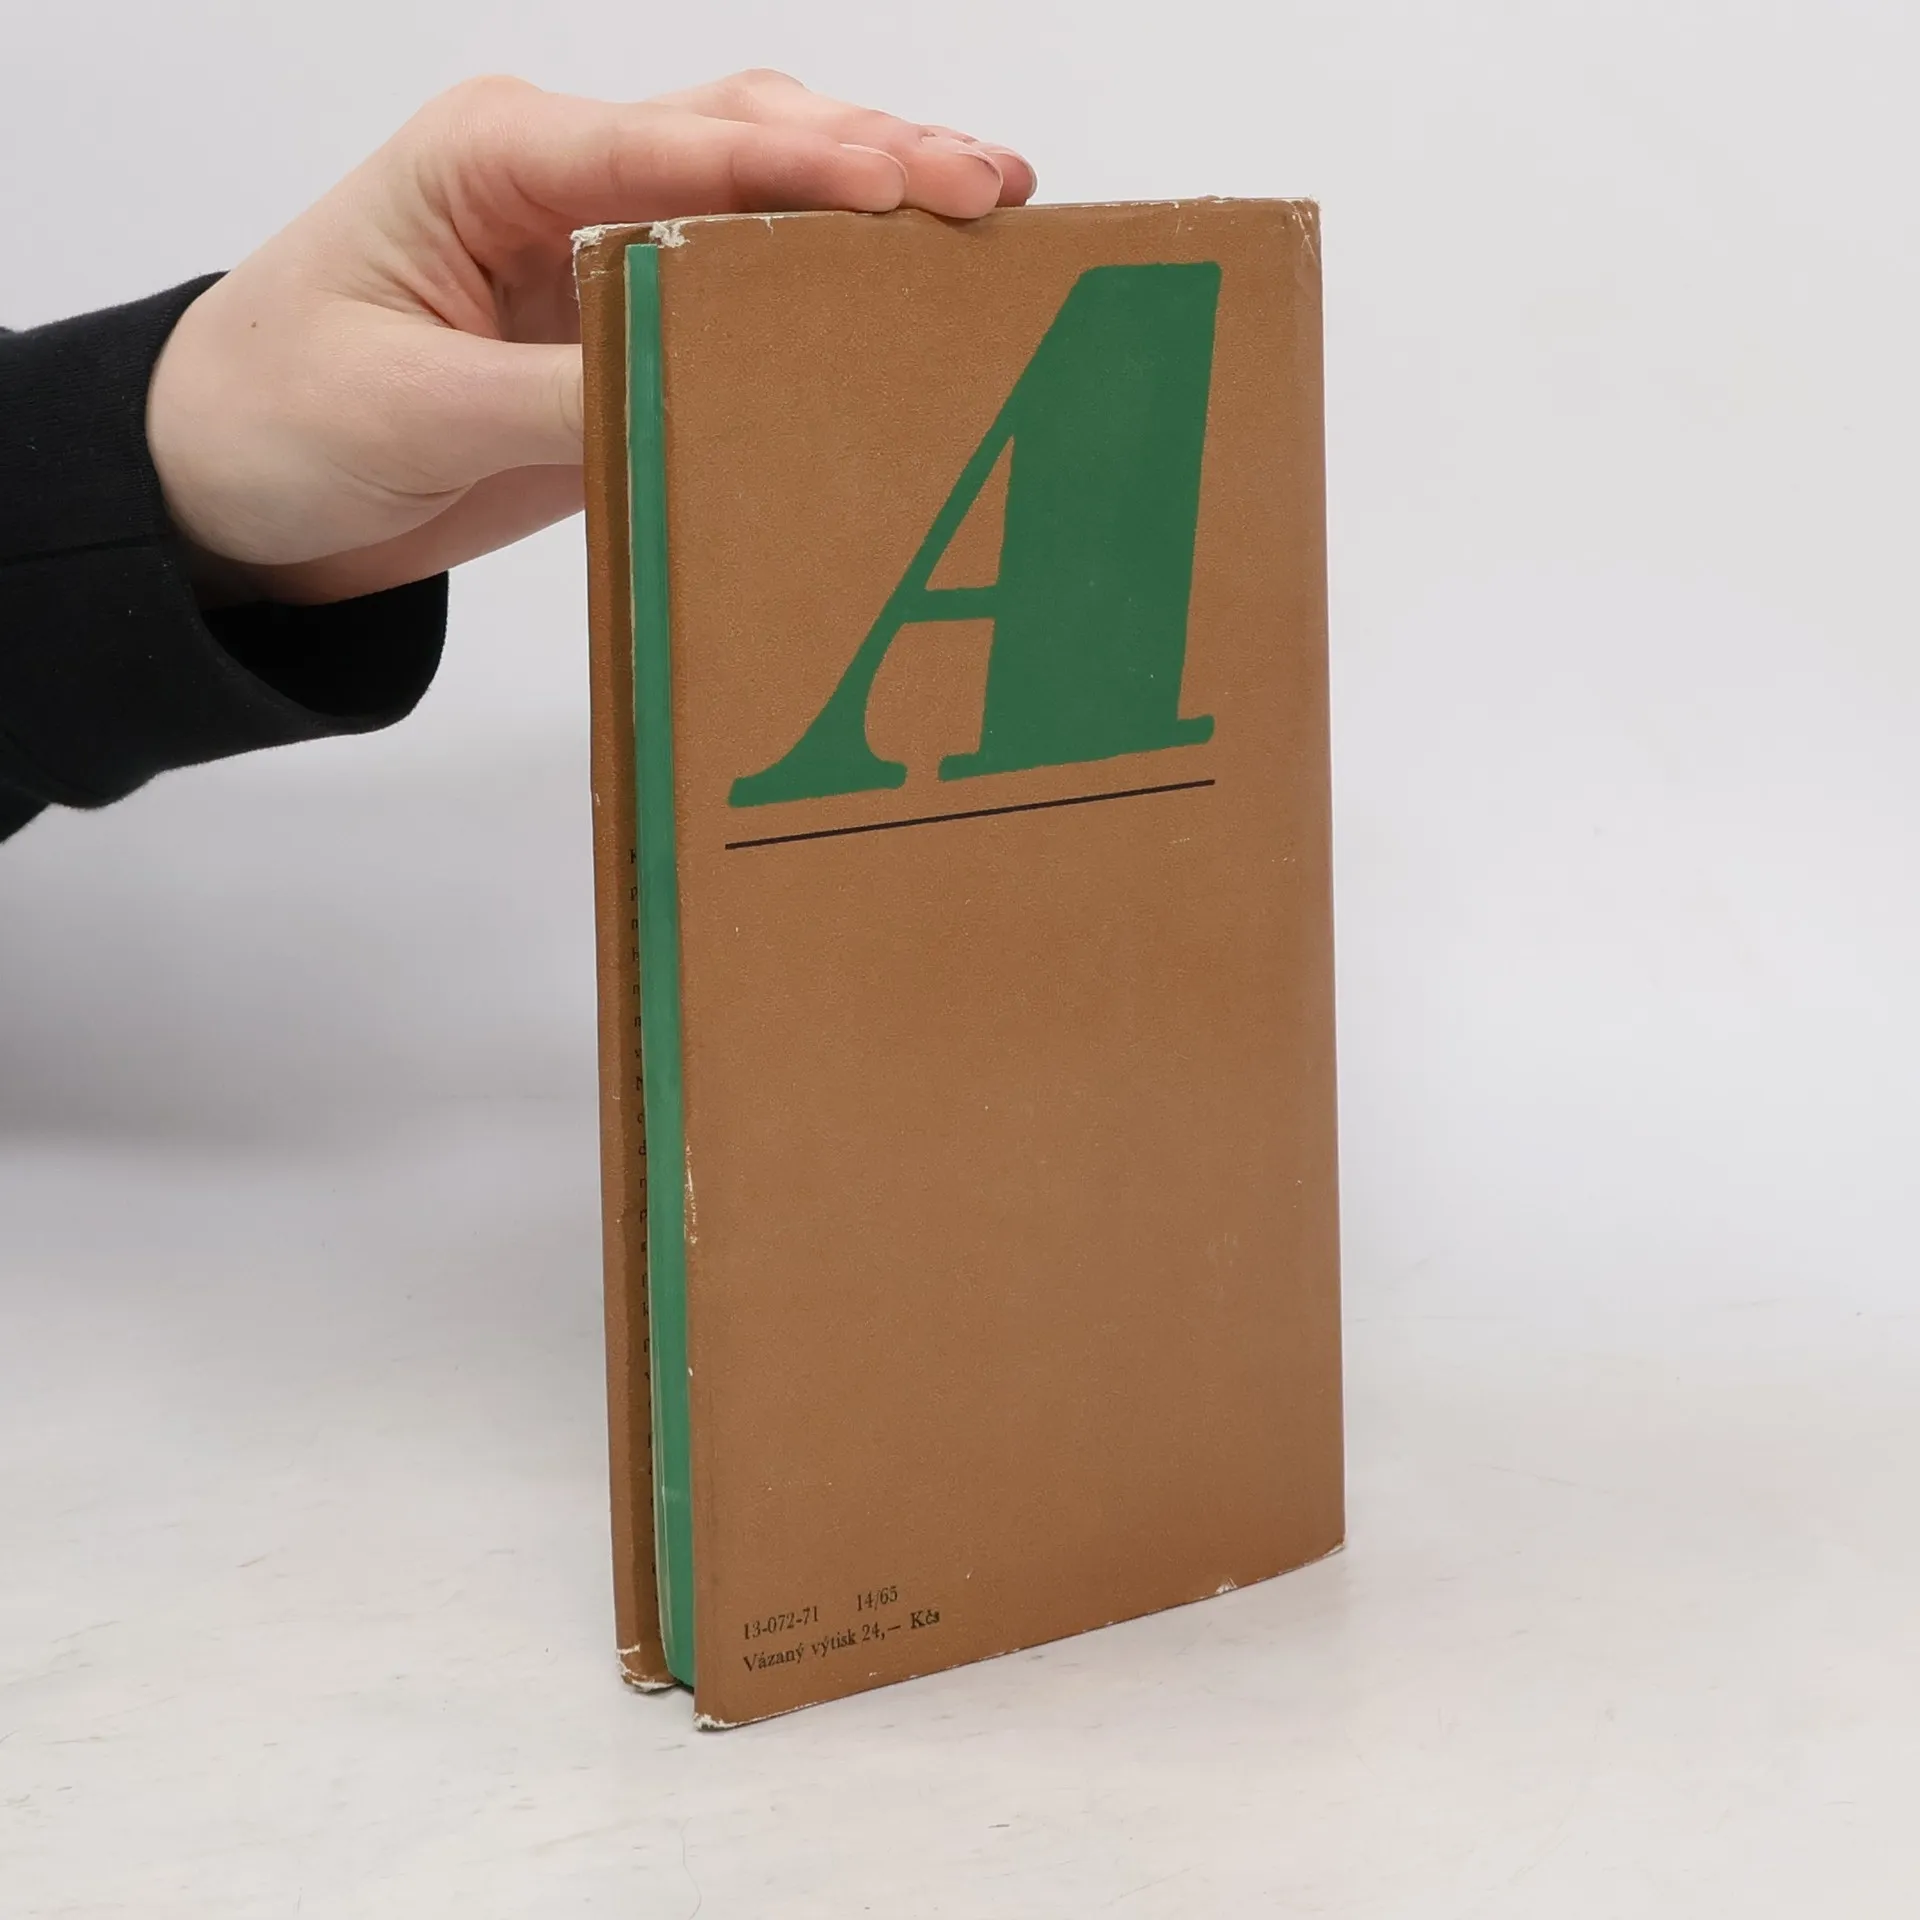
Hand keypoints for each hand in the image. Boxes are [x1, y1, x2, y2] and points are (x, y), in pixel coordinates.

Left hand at [146, 72, 1035, 606]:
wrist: (229, 489)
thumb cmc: (278, 415)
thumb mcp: (411, 410)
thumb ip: (560, 395)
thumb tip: (699, 390)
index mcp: (499, 159)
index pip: (676, 146)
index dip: (800, 166)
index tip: (908, 191)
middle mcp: (563, 183)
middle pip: (743, 140)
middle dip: (874, 157)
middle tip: (992, 189)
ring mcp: (597, 253)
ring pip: (756, 198)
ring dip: (867, 203)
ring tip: (986, 212)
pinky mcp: (614, 331)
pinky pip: (736, 301)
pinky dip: (821, 294)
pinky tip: (896, 301)